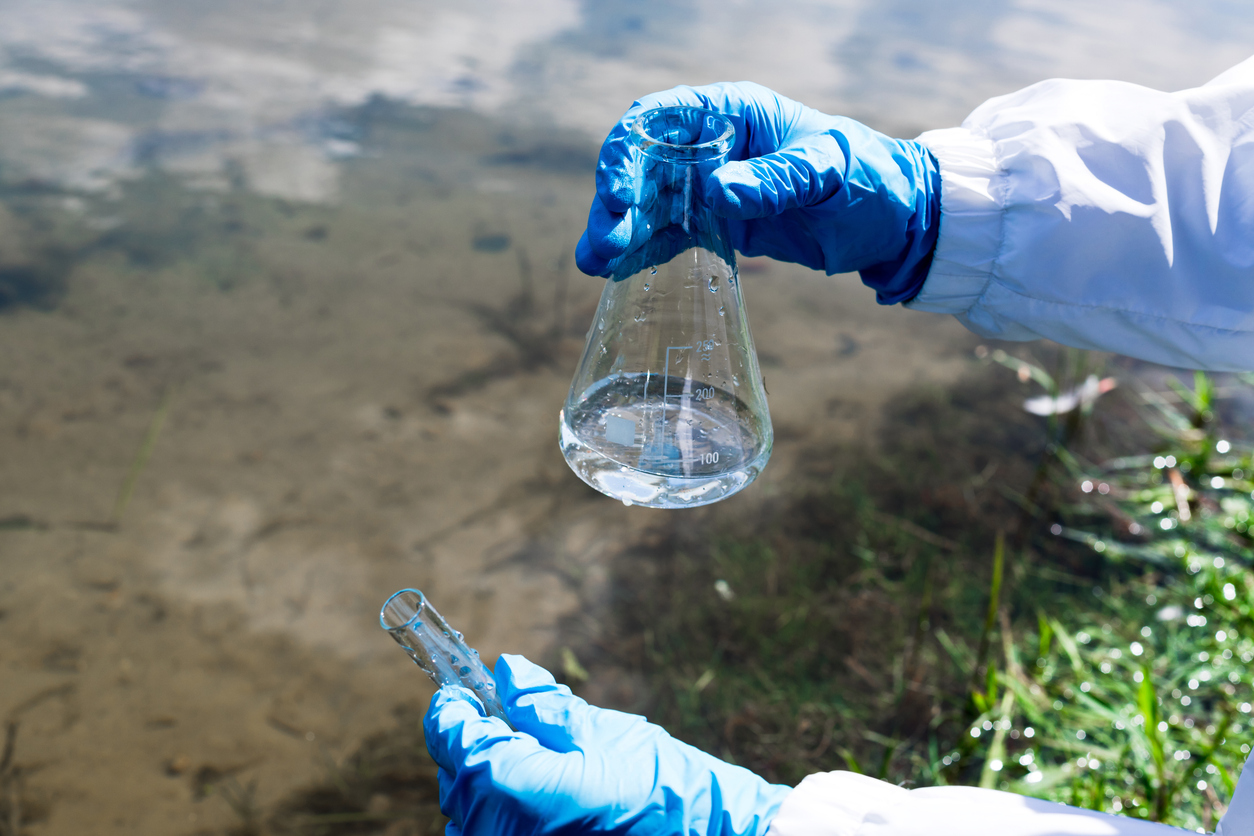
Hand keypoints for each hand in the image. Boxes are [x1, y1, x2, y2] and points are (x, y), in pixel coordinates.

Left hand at [424, 654, 790, 835]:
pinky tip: (536, 793)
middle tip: (505, 716)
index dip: (452, 710)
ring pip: (468, 809)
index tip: (460, 691)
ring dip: (485, 779)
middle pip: (456, 776)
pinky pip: (488, 833)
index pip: (454, 740)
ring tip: (532, 757)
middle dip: (473, 741)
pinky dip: (498, 810)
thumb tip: (505, 671)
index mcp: (517, 788)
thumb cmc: (661, 786)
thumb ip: (543, 706)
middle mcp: (501, 831)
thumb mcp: (602, 733)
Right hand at [575, 82, 941, 304]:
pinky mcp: (715, 223)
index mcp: (732, 112)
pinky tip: (612, 272)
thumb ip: (775, 180)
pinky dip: (639, 249)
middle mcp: (710, 144)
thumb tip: (717, 192)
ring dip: (616, 229)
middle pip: (640, 163)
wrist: (892, 219)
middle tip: (605, 244)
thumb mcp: (828, 174)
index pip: (660, 117)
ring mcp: (708, 185)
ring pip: (645, 201)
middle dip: (614, 199)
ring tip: (595, 264)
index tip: (619, 192)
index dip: (627, 150)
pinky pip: (665, 232)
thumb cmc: (867, 178)